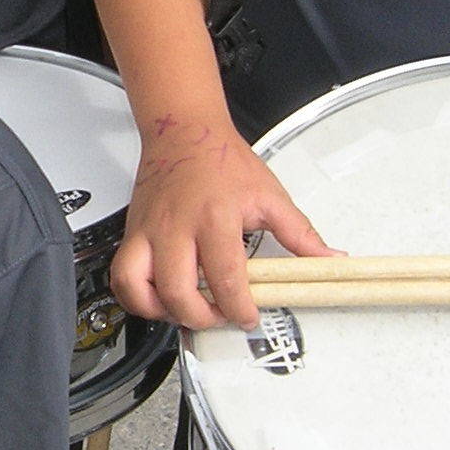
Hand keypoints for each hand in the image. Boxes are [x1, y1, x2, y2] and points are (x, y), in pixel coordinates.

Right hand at [111, 109, 334, 329]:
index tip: (248, 316)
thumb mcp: (269, 196)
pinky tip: (157, 298)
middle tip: (219, 317)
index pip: (225, 278)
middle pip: (178, 292)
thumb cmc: (220, 159)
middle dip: (201, 317)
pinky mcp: (131, 233)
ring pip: (137, 287)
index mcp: (215, 218)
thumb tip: (328, 260)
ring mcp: (148, 231)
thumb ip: (301, 234)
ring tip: (184, 311)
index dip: (238, 308)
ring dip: (161, 311)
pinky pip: (120, 276)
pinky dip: (135, 297)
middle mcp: (176, 227)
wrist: (182, 131)